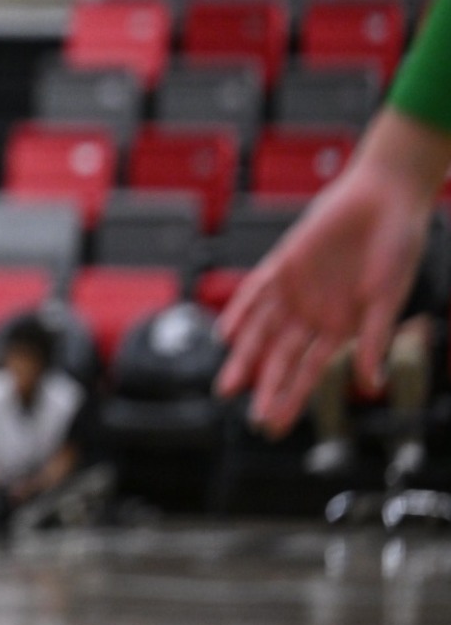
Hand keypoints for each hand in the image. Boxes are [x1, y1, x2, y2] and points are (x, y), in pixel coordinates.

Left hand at [216, 162, 428, 437]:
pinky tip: (227, 333)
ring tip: (228, 386)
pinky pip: (256, 291)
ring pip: (261, 331)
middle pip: (281, 358)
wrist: (385, 198)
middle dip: (266, 388)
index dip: (292, 398)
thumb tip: (372, 386)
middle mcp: (313, 314)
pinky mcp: (283, 264)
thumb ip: (373, 340)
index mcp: (340, 328)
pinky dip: (241, 311)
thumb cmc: (397, 248)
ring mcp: (295, 290)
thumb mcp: (387, 299)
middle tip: (252, 418)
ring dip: (244, 357)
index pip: (310, 372)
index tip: (275, 425)